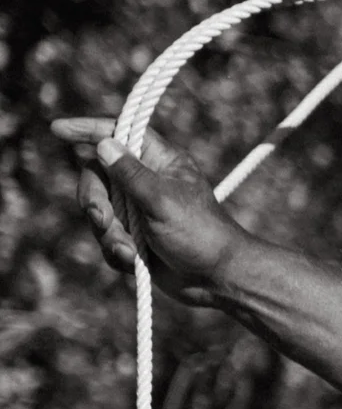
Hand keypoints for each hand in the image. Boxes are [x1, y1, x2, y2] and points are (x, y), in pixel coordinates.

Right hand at [51, 117, 247, 306]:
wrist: (215, 278)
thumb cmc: (199, 234)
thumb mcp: (163, 200)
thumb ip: (130, 174)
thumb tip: (104, 144)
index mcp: (160, 162)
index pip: (121, 134)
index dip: (89, 129)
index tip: (58, 129)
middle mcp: (146, 182)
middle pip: (97, 177)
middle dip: (94, 201)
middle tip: (102, 219)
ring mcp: (139, 211)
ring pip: (98, 212)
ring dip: (109, 234)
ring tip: (130, 250)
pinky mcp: (135, 237)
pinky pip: (107, 238)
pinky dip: (116, 251)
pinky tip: (134, 262)